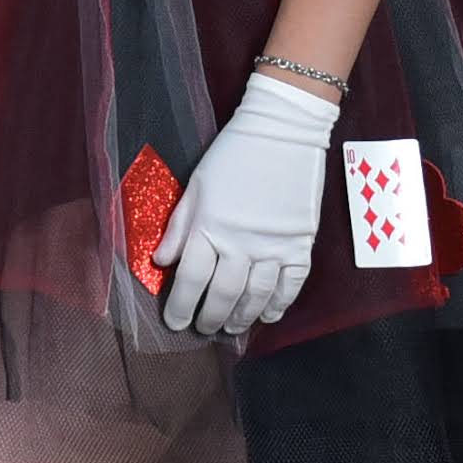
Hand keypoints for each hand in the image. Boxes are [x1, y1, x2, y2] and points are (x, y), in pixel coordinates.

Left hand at [155, 72, 338, 339]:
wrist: (283, 133)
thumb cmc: (232, 156)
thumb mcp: (195, 187)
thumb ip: (179, 228)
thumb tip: (161, 262)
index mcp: (208, 227)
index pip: (190, 279)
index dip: (180, 305)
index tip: (175, 322)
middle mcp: (240, 243)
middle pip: (222, 294)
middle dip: (209, 318)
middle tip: (203, 329)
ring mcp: (274, 246)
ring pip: (256, 295)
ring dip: (242, 316)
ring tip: (231, 328)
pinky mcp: (301, 244)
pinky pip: (291, 284)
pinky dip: (280, 304)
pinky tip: (269, 315)